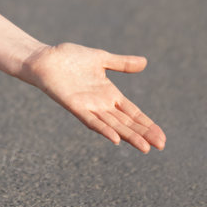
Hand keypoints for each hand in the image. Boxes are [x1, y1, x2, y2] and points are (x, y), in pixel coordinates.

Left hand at [18, 42, 166, 152]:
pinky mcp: (75, 106)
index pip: (133, 113)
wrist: (44, 58)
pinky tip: (116, 139)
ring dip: (129, 136)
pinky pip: (91, 121)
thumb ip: (122, 63)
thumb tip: (145, 63)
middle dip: (144, 133)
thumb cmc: (69, 58)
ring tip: (145, 148)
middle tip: (161, 145)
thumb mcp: (101, 59)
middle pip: (127, 123)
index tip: (162, 137)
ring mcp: (89, 107)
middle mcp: (101, 104)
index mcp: (109, 94)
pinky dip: (103, 129)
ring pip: (113, 125)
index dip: (147, 124)